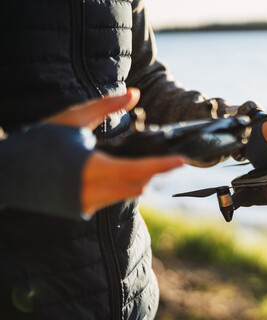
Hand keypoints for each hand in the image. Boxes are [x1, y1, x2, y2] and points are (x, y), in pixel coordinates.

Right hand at [46, 88, 183, 215]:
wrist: (7, 174)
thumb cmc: (39, 141)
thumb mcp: (72, 118)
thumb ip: (106, 106)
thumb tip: (135, 93)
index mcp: (89, 166)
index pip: (135, 170)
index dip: (160, 165)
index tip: (181, 160)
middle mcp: (89, 190)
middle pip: (137, 185)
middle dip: (155, 172)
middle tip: (172, 161)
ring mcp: (85, 204)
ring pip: (127, 194)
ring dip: (140, 180)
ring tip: (151, 165)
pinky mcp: (81, 211)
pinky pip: (113, 200)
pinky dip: (124, 187)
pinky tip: (125, 174)